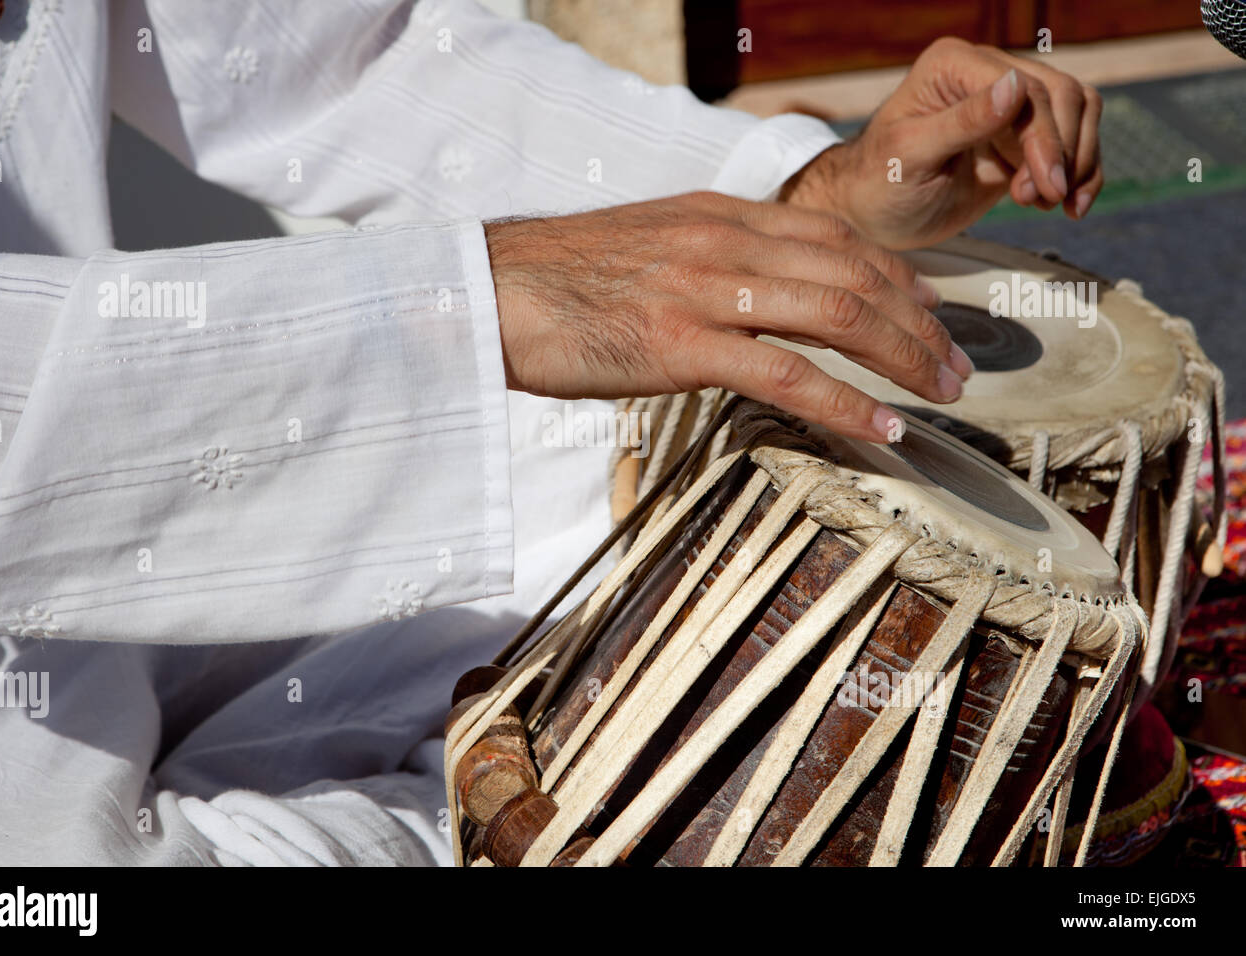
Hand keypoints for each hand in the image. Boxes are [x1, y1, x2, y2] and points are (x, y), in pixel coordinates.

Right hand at [484, 191, 971, 443]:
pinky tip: (885, 429)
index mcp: (719, 215)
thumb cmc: (558, 282)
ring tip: (941, 394)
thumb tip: (749, 302)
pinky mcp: (679, 343)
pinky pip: (786, 375)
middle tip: (956, 365)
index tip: (929, 314)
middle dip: (920, 322)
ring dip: (902, 357)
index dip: (898, 277)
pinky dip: (847, 404)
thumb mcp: (648, 248)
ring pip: (837, 313)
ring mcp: (704, 289)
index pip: (837, 236)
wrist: (486, 289)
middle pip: (855, 271)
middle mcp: (724, 240)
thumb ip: (707, 262)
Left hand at [781, 36, 1103, 248]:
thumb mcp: (909, 156)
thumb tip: (1014, 87)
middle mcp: (985, 75)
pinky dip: (1081, 175)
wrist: (870, 216)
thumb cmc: (875, 183)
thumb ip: (961, 122)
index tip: (1047, 183)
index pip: (1025, 88)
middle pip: (1061, 97)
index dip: (1045, 135)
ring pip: (1076, 116)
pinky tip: (1066, 207)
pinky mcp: (1019, 141)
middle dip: (1062, 152)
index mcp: (954, 65)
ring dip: (1076, 163)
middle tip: (1044, 198)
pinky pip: (1070, 145)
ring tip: (1045, 203)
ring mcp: (1006, 108)